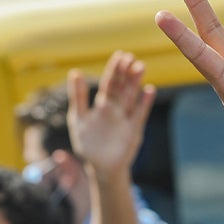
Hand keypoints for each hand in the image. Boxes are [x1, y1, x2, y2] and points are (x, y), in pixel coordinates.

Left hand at [69, 51, 155, 175]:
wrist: (100, 167)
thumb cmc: (88, 143)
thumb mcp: (78, 118)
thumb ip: (77, 96)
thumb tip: (74, 71)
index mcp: (103, 104)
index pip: (109, 83)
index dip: (114, 70)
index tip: (120, 55)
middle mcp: (117, 108)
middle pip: (122, 87)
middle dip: (125, 73)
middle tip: (130, 58)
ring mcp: (126, 118)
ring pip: (131, 97)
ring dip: (135, 83)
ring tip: (140, 66)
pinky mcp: (134, 131)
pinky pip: (139, 114)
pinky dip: (144, 103)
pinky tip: (149, 89)